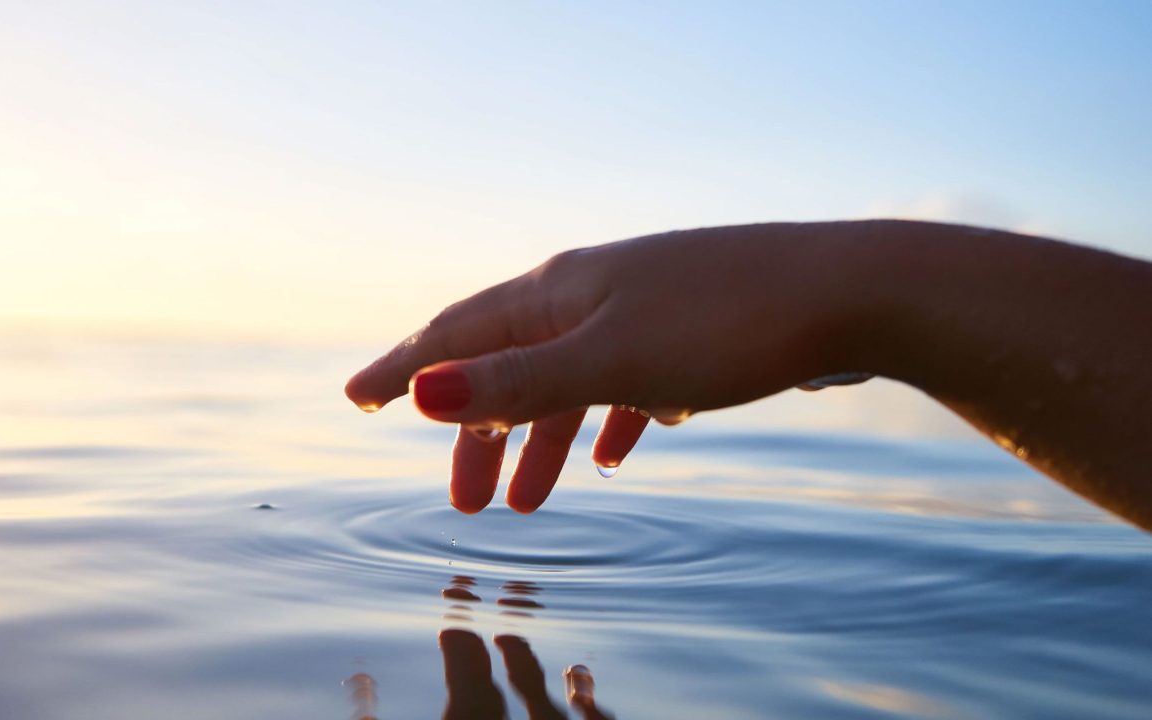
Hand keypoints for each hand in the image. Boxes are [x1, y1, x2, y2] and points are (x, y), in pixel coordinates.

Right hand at [345, 223, 865, 512]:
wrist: (848, 292)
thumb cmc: (727, 323)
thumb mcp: (612, 358)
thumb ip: (518, 378)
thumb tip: (423, 389)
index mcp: (559, 293)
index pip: (456, 333)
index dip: (403, 369)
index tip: (355, 398)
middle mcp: (591, 293)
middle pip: (509, 365)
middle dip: (480, 434)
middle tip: (465, 502)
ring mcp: (642, 309)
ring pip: (570, 381)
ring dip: (544, 440)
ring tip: (532, 503)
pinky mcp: (689, 331)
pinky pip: (626, 381)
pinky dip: (608, 418)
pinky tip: (619, 451)